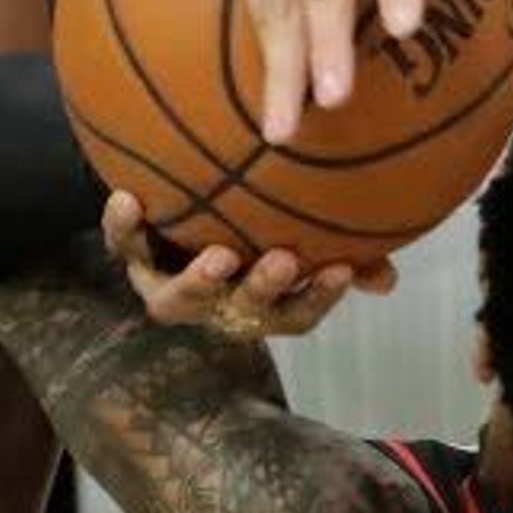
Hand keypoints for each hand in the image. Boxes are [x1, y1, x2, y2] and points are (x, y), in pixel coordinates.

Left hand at [103, 190, 396, 341]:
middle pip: (240, 311)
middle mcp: (217, 303)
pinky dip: (124, 227)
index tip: (341, 268)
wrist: (180, 202)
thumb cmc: (255, 224)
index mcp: (259, 305)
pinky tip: (129, 197)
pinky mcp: (136, 255)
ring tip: (219, 256)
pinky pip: (124, 246)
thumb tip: (388, 281)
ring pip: (180, 299)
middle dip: (262, 290)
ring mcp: (173, 284)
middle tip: (284, 260)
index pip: (295, 315)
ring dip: (200, 281)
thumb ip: (346, 256)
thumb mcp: (304, 239)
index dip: (318, 297)